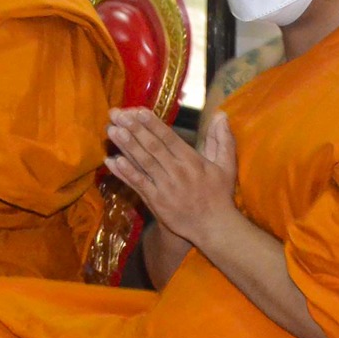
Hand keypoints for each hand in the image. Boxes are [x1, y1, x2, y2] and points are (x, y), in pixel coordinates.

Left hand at [105, 108, 238, 250]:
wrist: (213, 227)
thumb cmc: (219, 194)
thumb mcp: (226, 166)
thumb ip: (222, 139)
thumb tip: (221, 115)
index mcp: (192, 161)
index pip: (169, 138)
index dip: (152, 124)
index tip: (138, 111)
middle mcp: (177, 171)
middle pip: (152, 147)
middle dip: (134, 129)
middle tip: (117, 114)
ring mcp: (165, 187)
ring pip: (143, 163)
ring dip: (126, 146)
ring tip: (112, 130)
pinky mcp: (156, 201)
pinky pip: (138, 184)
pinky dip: (125, 172)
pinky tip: (112, 161)